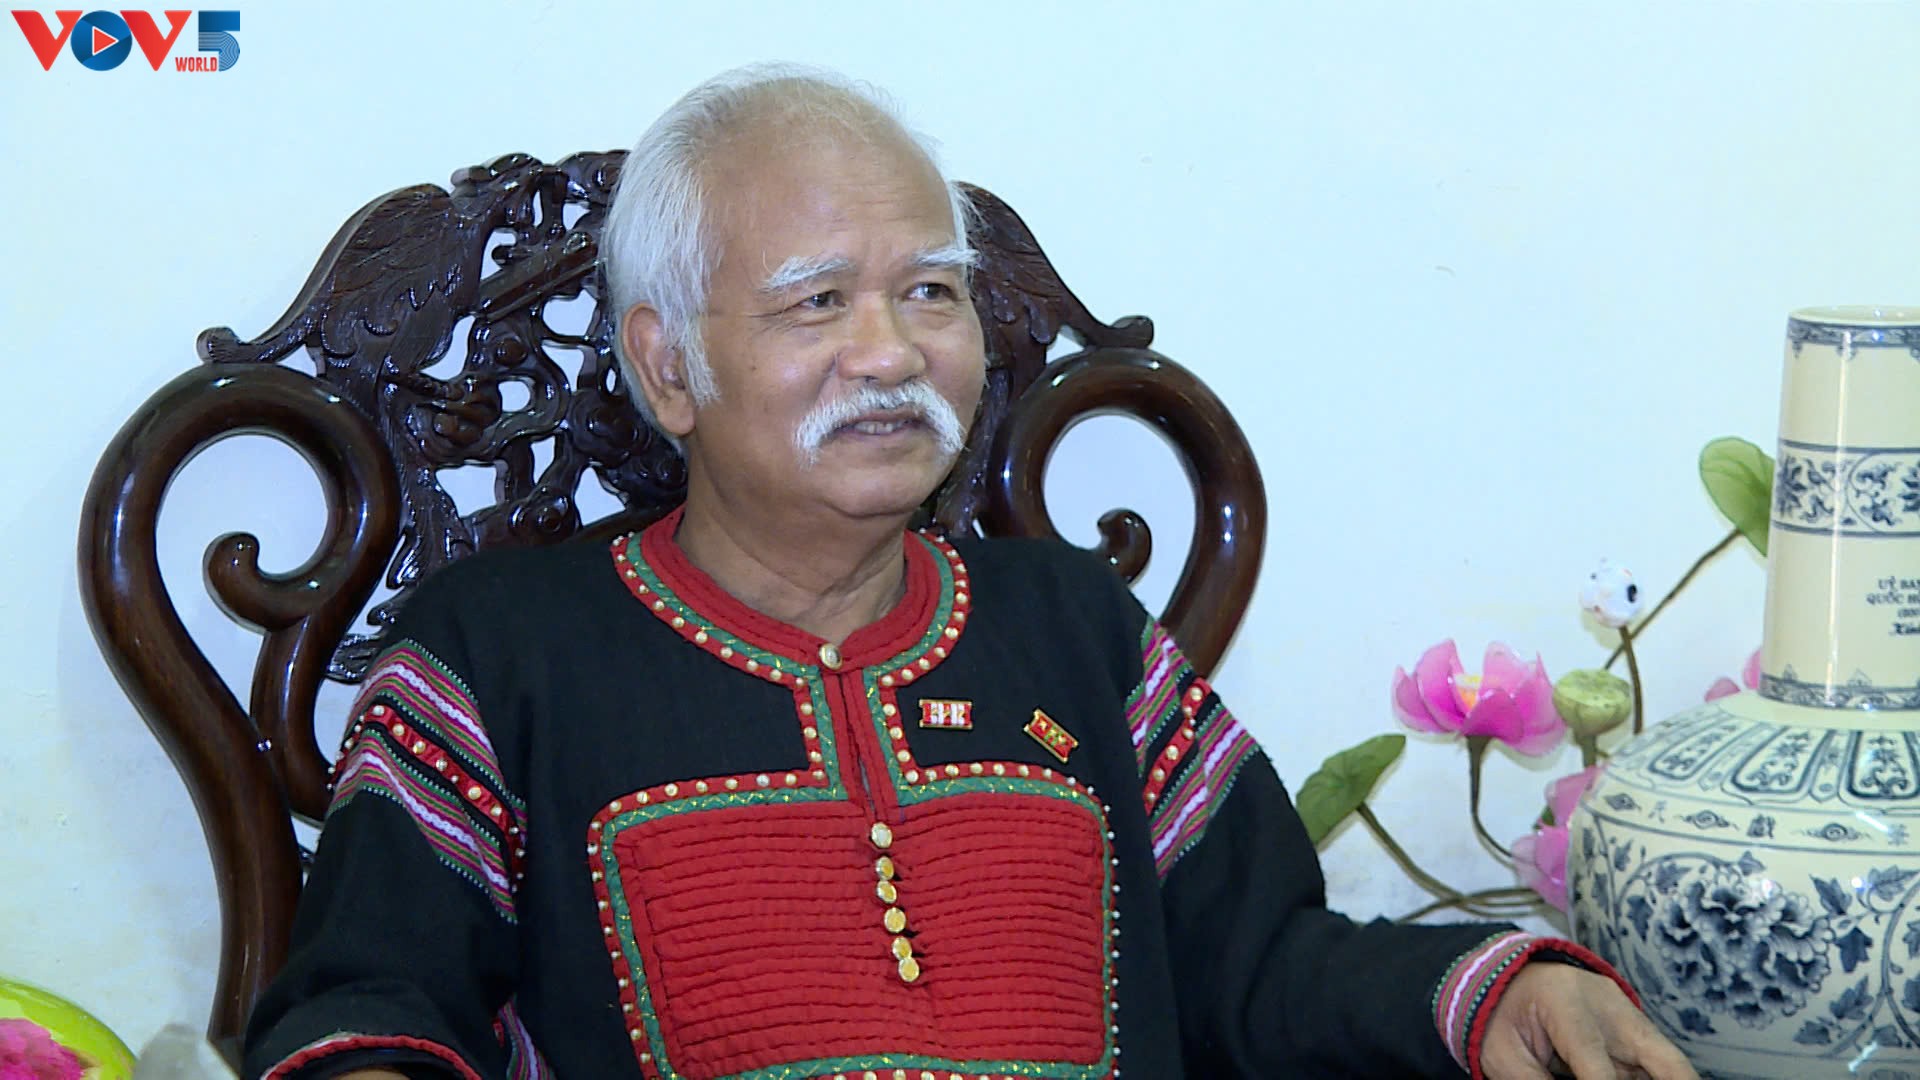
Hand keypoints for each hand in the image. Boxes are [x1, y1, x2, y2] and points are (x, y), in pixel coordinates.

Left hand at [1481, 962, 1697, 1078]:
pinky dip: (1657, 1078)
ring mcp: (1627, 1015)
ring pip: (1666, 1061)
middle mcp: (1608, 1007)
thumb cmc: (1502, 1016)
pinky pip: (1656, 1062)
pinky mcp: (1633, 1027)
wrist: (1508, 976)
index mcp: (1567, 1005)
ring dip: (1670, 1078)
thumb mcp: (1503, 1054)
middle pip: (1661, 1057)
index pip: (1599, 1069)